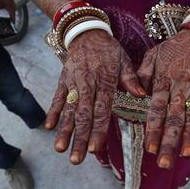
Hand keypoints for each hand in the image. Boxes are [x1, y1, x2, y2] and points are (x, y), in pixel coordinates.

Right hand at [45, 30, 144, 164]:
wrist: (87, 33)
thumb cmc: (108, 49)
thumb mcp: (124, 60)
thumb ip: (131, 79)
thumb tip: (141, 95)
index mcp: (105, 81)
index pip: (101, 110)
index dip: (98, 129)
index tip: (94, 147)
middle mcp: (88, 84)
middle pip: (83, 114)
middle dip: (79, 137)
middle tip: (76, 158)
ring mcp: (73, 83)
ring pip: (68, 109)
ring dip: (64, 129)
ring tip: (60, 148)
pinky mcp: (63, 80)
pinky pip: (57, 96)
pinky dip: (52, 111)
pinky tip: (48, 126)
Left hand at [137, 20, 189, 168]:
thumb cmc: (173, 48)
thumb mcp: (152, 55)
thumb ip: (143, 74)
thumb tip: (136, 93)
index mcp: (164, 81)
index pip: (156, 109)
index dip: (153, 129)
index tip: (149, 148)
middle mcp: (180, 88)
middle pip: (173, 119)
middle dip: (168, 141)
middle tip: (164, 162)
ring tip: (187, 155)